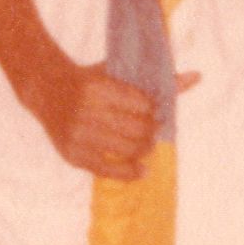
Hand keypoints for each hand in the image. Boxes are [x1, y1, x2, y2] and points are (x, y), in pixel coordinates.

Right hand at [28, 58, 155, 178]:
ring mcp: (79, 135)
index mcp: (98, 87)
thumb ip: (154, 78)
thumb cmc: (88, 80)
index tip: (156, 111)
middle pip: (138, 130)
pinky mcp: (72, 154)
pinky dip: (129, 172)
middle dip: (152, 131)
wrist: (45, 89)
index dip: (154, 110)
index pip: (143, 104)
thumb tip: (197, 77)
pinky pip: (107, 170)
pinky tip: (142, 170)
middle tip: (153, 130)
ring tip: (146, 145)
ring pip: (128, 150)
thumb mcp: (114, 72)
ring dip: (145, 149)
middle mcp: (87, 112)